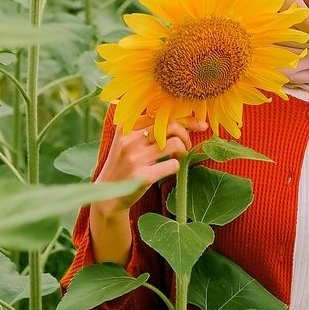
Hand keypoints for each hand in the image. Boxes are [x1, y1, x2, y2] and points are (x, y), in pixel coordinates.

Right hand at [93, 116, 207, 216]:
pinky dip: (177, 166)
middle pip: (171, 125)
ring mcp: (135, 158)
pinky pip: (173, 165)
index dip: (186, 119)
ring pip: (175, 144)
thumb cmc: (125, 164)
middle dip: (186, 134)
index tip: (200, 125)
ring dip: (184, 150)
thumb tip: (188, 120)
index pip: (162, 114)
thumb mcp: (129, 141)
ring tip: (179, 156)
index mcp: (127, 126)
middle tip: (187, 144)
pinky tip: (170, 168)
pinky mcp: (142, 176)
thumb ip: (151, 128)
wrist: (108, 195)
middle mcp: (130, 139)